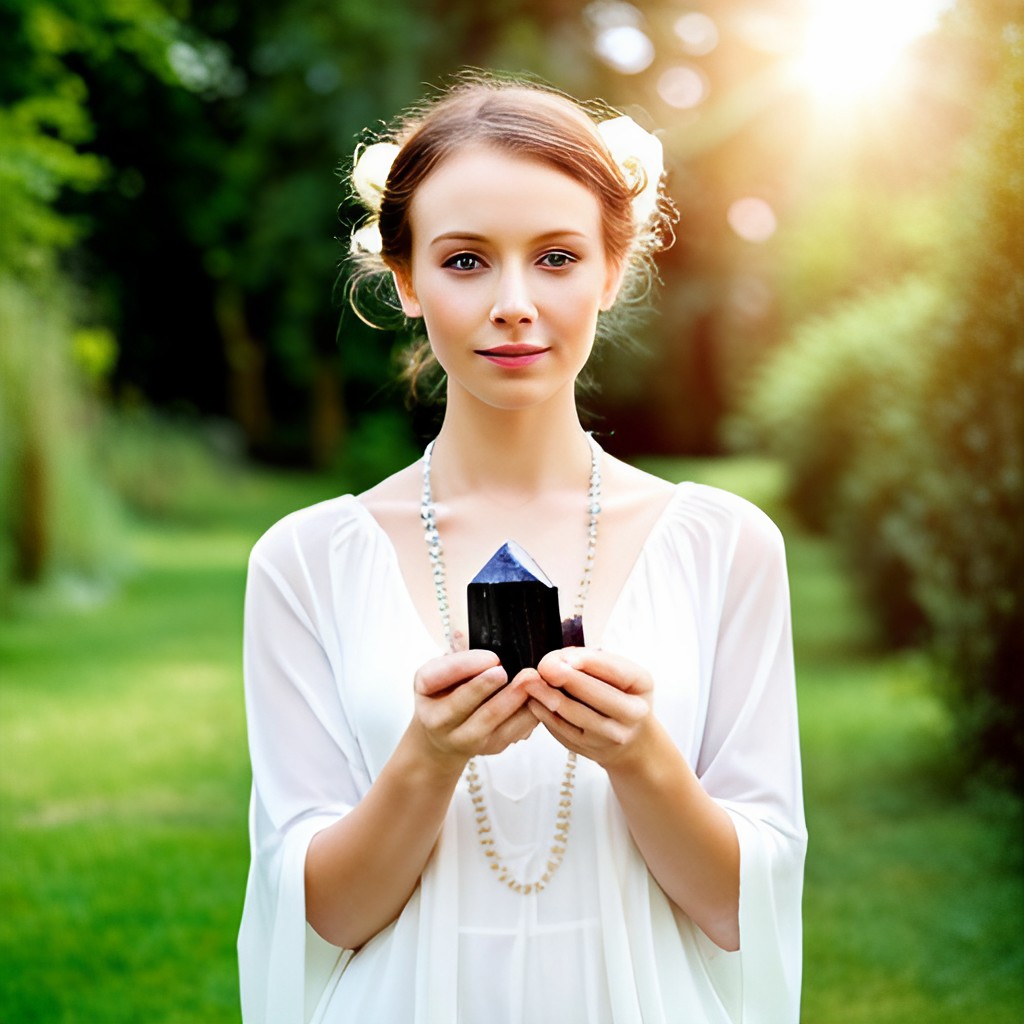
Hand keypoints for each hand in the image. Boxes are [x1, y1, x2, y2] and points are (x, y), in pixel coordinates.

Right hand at [412, 650, 538, 769]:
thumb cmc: (445, 690)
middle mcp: (439, 720)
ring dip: (517, 699)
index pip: (439, 676)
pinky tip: (541, 695)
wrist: (444, 734)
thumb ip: (454, 655)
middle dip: (490, 686)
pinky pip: (514, 730)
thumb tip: (465, 635)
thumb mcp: (441, 668)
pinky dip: (530, 712)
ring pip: (494, 720)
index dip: (466, 666)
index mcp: (424, 690)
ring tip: (534, 680)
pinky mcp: (492, 746)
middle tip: (512, 670)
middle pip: (464, 703)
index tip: (492, 657)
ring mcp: (466, 739)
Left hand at [523, 648, 654, 767]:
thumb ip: (592, 661)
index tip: (563, 657)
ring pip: (575, 714)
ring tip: (530, 682)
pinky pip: (563, 731)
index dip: (588, 662)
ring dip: (548, 696)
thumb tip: (558, 660)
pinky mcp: (591, 750)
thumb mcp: (618, 672)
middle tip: (543, 666)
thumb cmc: (619, 693)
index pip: (616, 671)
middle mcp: (633, 714)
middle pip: (595, 695)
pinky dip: (545, 714)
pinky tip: (534, 701)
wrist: (630, 736)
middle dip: (566, 678)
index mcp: (642, 685)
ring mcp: (613, 736)